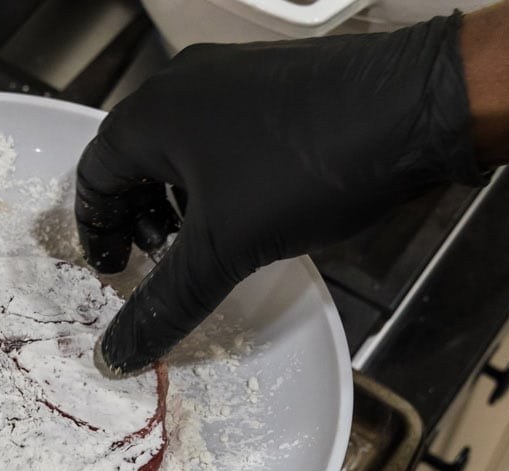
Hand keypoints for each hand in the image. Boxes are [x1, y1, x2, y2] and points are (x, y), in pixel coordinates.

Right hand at [78, 15, 483, 373]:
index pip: (93, 178)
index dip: (98, 235)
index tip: (116, 274)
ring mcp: (230, 78)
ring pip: (179, 149)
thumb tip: (116, 352)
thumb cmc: (309, 166)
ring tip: (204, 244)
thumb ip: (165, 303)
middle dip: (138, 219)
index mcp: (152, 114)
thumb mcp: (224, 250)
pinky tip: (250, 211)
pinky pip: (220, 136)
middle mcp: (182, 85)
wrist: (416, 108)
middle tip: (158, 264)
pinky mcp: (273, 85)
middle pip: (133, 161)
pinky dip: (216, 179)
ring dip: (177, 201)